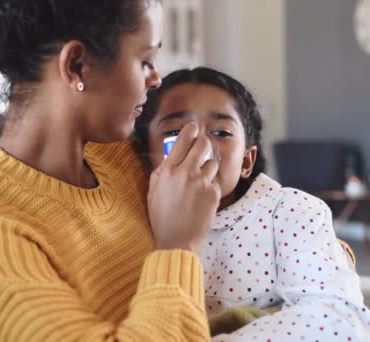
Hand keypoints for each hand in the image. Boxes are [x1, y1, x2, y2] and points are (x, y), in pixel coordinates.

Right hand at [147, 123, 220, 252]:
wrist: (176, 240)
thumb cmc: (162, 217)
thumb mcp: (154, 190)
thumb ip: (163, 170)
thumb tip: (171, 154)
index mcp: (167, 170)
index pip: (182, 140)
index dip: (190, 131)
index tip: (193, 128)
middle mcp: (185, 172)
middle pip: (202, 144)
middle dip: (203, 144)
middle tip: (202, 149)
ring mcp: (201, 182)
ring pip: (212, 162)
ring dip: (208, 168)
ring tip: (200, 181)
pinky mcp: (213, 193)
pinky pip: (215, 181)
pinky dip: (210, 187)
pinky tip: (202, 198)